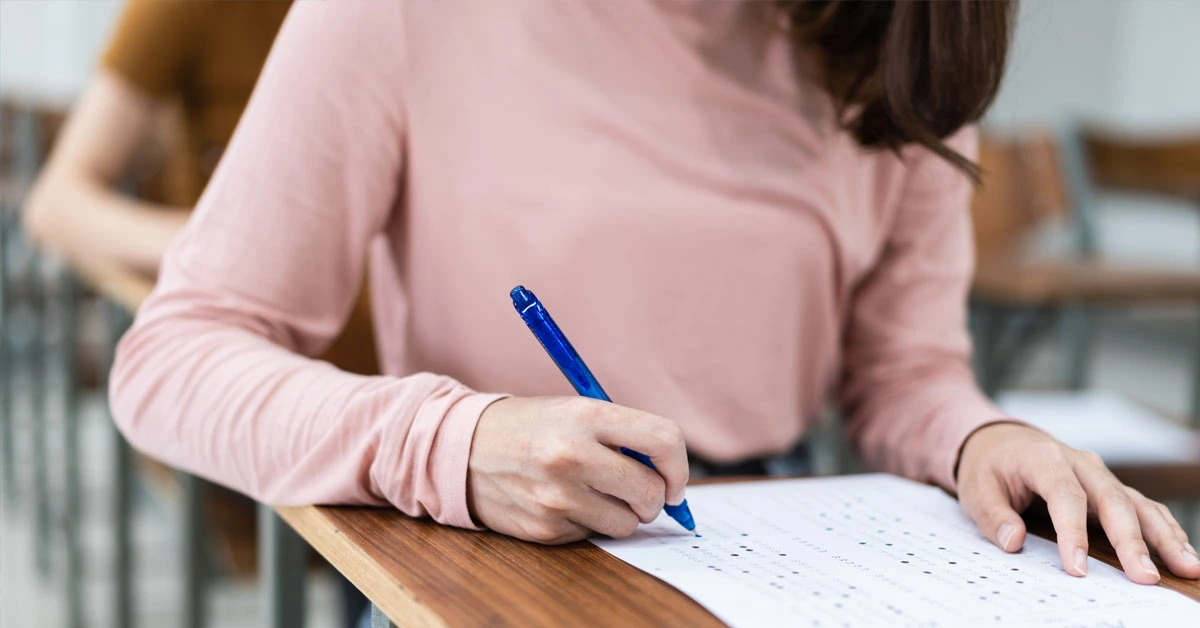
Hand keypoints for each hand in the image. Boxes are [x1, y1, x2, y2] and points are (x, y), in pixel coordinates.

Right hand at [467, 396, 688, 543]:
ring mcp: (558, 496)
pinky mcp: (546, 528)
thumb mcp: (574, 411)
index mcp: (586, 416)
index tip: (673, 478)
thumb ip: (623, 436)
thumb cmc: (530, 428)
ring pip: (627, 523)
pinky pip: (593, 535)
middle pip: (650, 492)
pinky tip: (563, 502)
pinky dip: (588, 523)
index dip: (678, 466)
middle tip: (637, 491)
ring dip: (620, 514)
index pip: (663, 440)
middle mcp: (572, 455)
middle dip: (653, 498)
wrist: (463, 449)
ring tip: (593, 492)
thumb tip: (670, 479)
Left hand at [956, 422, 1199, 583]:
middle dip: (1131, 541)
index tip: (1078, 569)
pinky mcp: (1109, 488)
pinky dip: (1164, 529)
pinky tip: (1182, 552)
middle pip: (1111, 500)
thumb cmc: (988, 466)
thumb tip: (1013, 541)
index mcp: (1044, 458)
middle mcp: (1080, 463)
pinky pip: (1142, 507)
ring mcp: (1099, 475)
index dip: (1072, 533)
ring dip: (1163, 536)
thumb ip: (993, 515)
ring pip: (1137, 503)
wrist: (1000, 440)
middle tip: (1146, 577)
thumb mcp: (975, 488)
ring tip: (1187, 567)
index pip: (1064, 496)